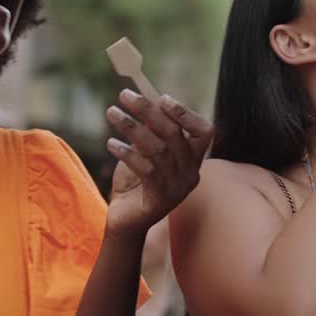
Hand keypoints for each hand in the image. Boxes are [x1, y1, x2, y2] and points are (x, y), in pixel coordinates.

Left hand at [104, 91, 213, 237]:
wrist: (126, 220)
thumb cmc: (136, 180)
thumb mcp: (145, 152)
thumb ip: (151, 131)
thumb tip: (147, 100)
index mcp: (194, 160)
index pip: (205, 132)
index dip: (186, 113)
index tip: (161, 98)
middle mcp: (191, 174)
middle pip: (174, 134)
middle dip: (148, 110)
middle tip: (124, 95)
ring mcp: (177, 189)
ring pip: (157, 149)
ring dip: (131, 126)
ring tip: (111, 112)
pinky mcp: (160, 200)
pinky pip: (145, 169)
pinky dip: (126, 152)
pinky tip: (111, 143)